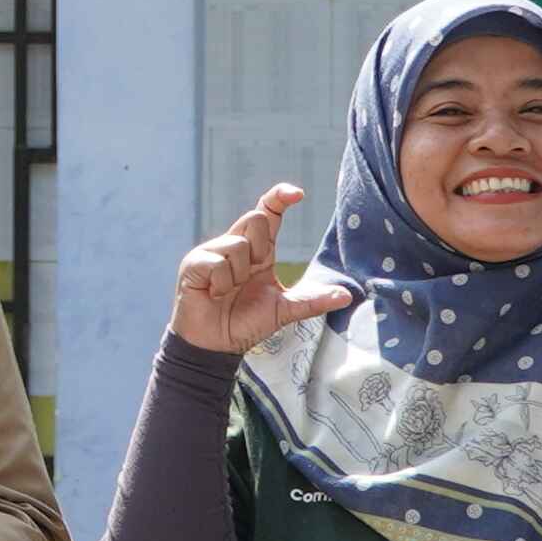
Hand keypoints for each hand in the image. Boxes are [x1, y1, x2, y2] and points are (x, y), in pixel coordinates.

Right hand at [170, 184, 357, 355]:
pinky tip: (214, 294)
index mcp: (258, 251)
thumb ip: (312, 301)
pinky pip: (216, 262)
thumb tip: (347, 296)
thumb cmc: (246, 323)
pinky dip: (220, 283)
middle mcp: (235, 245)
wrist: (216, 345)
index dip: (280, 197)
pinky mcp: (194, 265)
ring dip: (239, 274)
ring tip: (228, 291)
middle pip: (256, 219)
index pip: (268, 212)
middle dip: (261, 248)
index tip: (297, 194)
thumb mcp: (284, 310)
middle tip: (253, 274)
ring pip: (237, 243)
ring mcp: (212, 252)